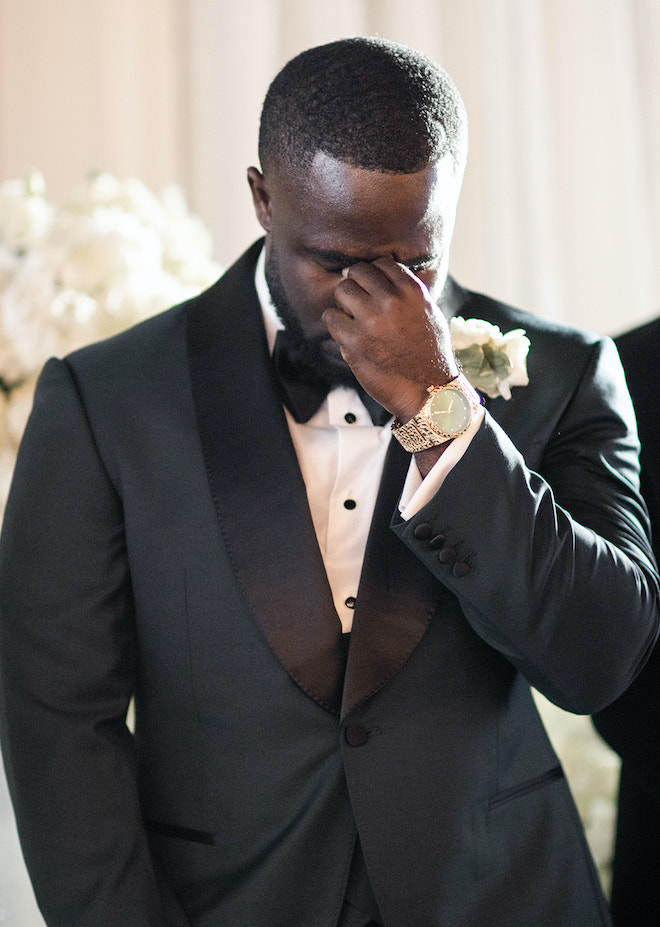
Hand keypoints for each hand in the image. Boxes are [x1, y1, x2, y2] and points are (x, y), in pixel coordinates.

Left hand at [322, 256, 457, 421]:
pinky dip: (335, 322)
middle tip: (357, 298)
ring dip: (343, 301)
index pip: (382, 263)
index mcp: (412, 291)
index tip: (372, 285)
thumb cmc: (430, 354)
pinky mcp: (353, 341)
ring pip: (342, 290)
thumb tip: (386, 277)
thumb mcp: (430, 314)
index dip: (374, 273)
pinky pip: (331, 317)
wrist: (427, 390)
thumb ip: (409, 293)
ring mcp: (370, 321)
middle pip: (358, 272)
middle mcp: (390, 301)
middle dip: (355, 283)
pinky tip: (345, 331)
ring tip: (351, 315)